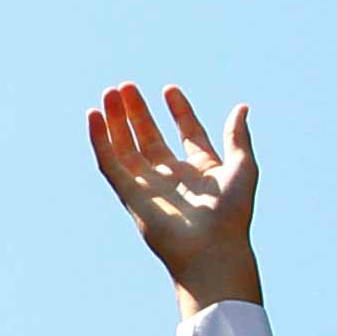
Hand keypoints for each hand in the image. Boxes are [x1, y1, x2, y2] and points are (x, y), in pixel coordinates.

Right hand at [87, 83, 264, 313]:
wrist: (212, 248)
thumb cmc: (232, 213)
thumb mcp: (242, 166)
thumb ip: (237, 136)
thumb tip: (241, 108)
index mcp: (201, 170)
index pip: (186, 133)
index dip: (179, 112)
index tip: (169, 90)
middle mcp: (173, 177)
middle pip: (149, 138)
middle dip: (137, 112)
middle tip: (126, 86)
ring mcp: (149, 186)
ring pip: (126, 148)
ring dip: (116, 121)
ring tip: (110, 94)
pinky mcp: (129, 196)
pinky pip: (110, 164)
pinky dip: (100, 140)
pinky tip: (95, 117)